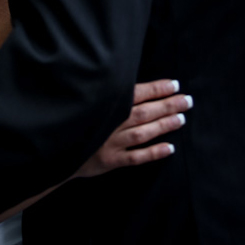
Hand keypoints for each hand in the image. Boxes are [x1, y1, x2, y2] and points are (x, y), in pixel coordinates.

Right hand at [75, 79, 192, 177]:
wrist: (57, 150)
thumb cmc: (78, 122)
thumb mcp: (90, 104)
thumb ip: (111, 98)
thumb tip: (137, 86)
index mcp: (107, 106)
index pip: (136, 94)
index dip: (156, 89)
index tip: (174, 84)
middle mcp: (111, 123)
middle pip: (144, 112)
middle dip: (167, 105)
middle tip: (187, 100)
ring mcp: (111, 142)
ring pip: (142, 133)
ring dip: (163, 125)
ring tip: (181, 119)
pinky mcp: (110, 160)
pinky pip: (135, 157)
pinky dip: (153, 153)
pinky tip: (169, 148)